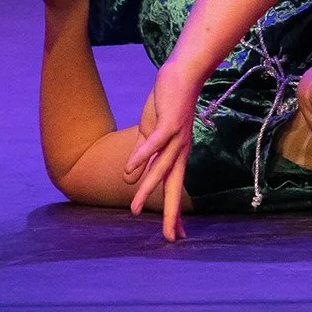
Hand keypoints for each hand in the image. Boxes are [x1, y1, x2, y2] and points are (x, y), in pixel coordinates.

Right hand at [124, 60, 199, 240]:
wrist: (182, 74)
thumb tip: (129, 178)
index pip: (173, 188)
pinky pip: (155, 143)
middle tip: (168, 238)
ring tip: (133, 209)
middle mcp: (179, 151)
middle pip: (174, 187)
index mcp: (175, 155)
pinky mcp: (170, 122)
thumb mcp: (151, 133)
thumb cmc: (167, 103)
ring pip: (161, 168)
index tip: (175, 235)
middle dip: (170, 213)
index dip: (173, 211)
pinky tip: (130, 170)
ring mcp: (177, 137)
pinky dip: (142, 156)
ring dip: (146, 189)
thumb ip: (142, 155)